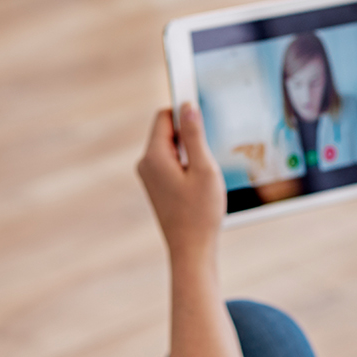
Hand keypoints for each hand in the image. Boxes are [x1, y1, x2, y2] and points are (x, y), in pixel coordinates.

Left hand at [136, 104, 225, 259]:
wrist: (192, 251)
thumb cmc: (200, 213)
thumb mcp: (203, 168)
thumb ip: (194, 134)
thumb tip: (187, 106)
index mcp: (153, 157)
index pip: (164, 116)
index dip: (185, 112)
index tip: (204, 116)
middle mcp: (146, 165)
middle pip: (167, 131)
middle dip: (189, 134)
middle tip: (210, 152)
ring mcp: (150, 177)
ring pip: (172, 148)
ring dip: (191, 152)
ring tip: (206, 174)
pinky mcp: (158, 188)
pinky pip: (173, 164)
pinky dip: (188, 166)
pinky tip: (201, 184)